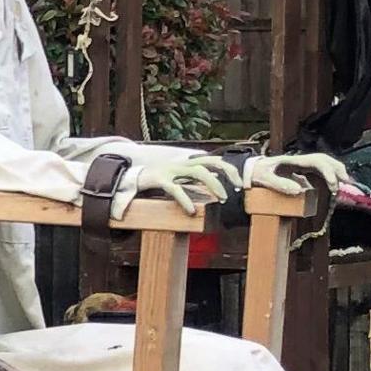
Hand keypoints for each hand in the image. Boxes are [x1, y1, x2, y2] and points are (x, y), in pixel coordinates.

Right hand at [122, 150, 240, 214]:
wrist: (130, 176)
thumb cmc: (157, 178)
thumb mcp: (178, 176)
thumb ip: (194, 176)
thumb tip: (214, 177)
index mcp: (187, 162)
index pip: (214, 160)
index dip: (229, 169)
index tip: (240, 183)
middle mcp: (182, 163)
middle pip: (211, 162)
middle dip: (227, 174)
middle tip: (236, 191)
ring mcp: (171, 170)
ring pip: (199, 172)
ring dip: (214, 184)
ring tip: (221, 199)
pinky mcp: (159, 179)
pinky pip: (175, 188)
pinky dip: (185, 199)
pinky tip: (192, 211)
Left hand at [245, 151, 349, 201]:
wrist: (251, 170)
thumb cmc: (257, 173)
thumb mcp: (264, 178)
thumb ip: (279, 184)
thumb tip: (299, 190)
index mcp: (293, 161)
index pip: (316, 161)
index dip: (327, 172)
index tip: (334, 185)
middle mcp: (299, 161)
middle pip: (324, 159)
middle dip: (337, 169)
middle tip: (346, 182)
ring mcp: (301, 166)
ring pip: (323, 163)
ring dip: (336, 170)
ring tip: (346, 182)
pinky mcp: (301, 171)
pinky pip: (318, 171)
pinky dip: (329, 176)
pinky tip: (335, 185)